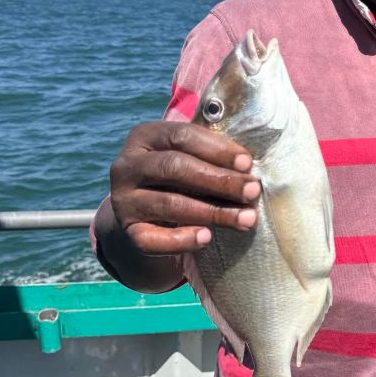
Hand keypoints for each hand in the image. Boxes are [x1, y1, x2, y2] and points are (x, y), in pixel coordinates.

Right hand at [110, 121, 260, 255]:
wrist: (147, 216)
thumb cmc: (179, 180)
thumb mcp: (191, 159)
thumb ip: (212, 157)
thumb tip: (248, 167)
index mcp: (144, 137)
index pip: (181, 136)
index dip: (217, 149)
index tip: (247, 163)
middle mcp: (127, 166)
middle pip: (175, 168)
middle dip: (219, 180)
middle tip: (252, 191)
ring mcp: (122, 200)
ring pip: (169, 204)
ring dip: (213, 212)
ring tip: (246, 219)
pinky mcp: (127, 232)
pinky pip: (153, 239)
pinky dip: (181, 240)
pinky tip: (206, 238)